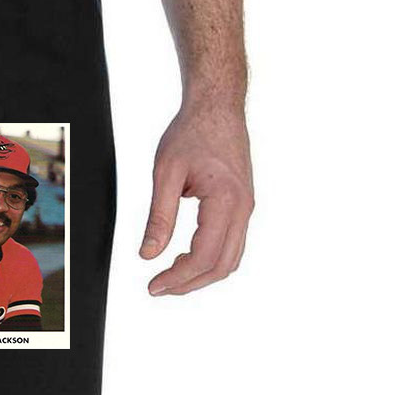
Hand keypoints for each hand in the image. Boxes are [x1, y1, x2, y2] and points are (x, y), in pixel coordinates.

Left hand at [140, 101, 253, 295]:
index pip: (203, 256)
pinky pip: (232, 245)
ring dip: (200, 275)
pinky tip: (186, 258)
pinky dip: (210, 260)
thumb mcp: (165, 174)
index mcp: (226, 200)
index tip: (152, 286)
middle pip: (220, 266)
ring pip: (229, 260)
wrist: (218, 107)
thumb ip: (158, 217)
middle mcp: (243, 209)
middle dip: (188, 284)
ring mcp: (246, 208)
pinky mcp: (243, 206)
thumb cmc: (192, 132)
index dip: (177, 278)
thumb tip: (147, 255)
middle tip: (158, 287)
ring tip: (170, 276)